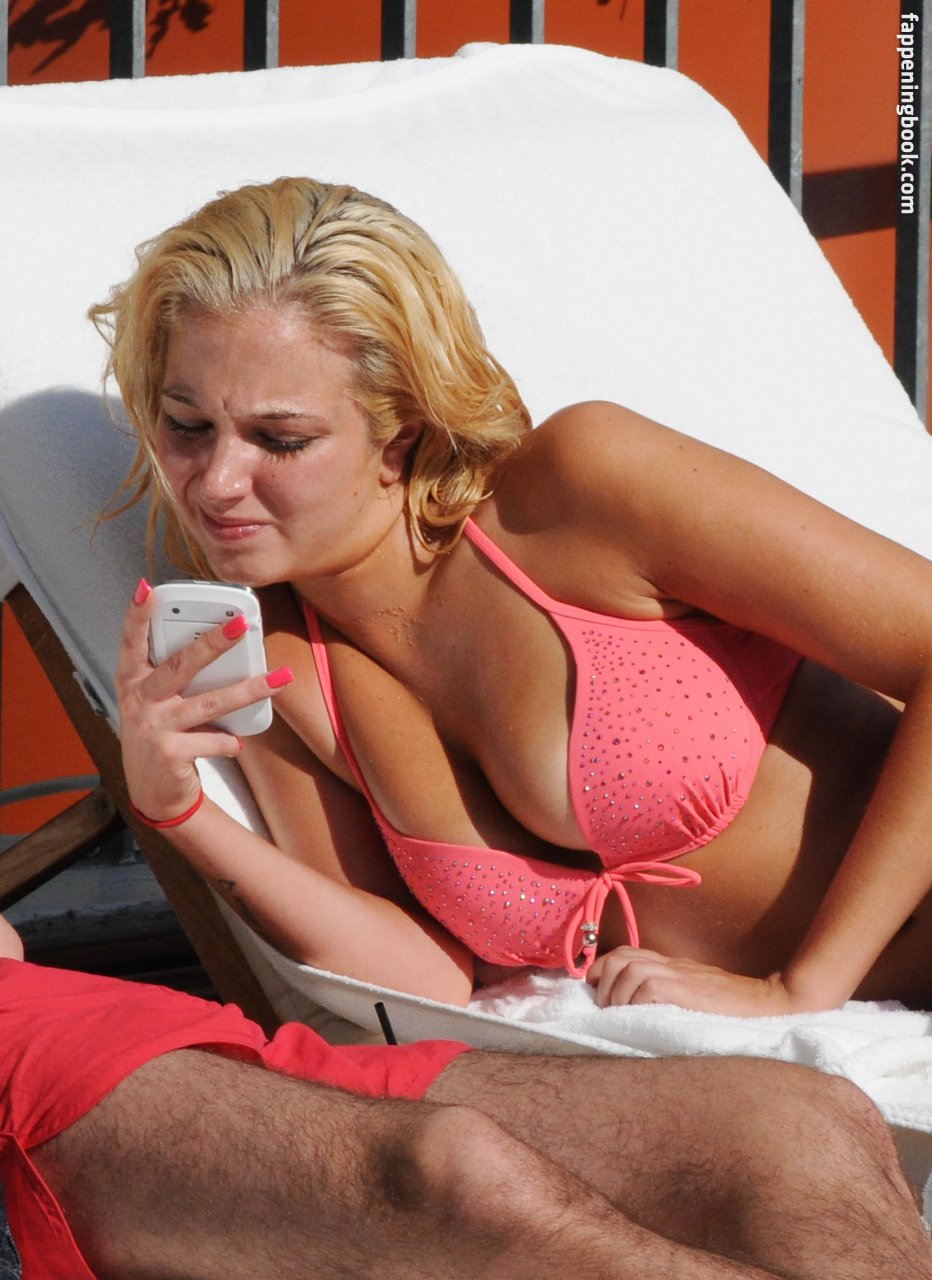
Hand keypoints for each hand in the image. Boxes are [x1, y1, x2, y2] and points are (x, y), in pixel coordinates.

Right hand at [116, 579, 290, 822]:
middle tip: (241, 623)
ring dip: (247, 690)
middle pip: (181, 665)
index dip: (138, 615)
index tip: (147, 588)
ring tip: (278, 679)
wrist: (155, 795)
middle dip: (213, 643)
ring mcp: (154, 728)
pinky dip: (230, 742)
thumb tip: (218, 642)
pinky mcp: (170, 753)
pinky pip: (215, 741)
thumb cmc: (159, 738)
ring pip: (209, 703)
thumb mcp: (154, 705)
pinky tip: (236, 744)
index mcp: (134, 683)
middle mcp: (140, 702)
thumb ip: (172, 677)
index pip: (132, 643)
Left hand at [586, 947, 809, 1016]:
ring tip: (619, 1019)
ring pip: (627, 971)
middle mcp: (671, 965)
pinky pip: (646, 987)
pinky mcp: (686, 990)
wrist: (771, 1004)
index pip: (624, 954)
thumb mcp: (696, 996)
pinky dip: (634, 1003)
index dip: (601, 969)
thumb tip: (634, 1012)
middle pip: (618, 959)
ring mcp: (679, 976)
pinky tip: (639, 1020)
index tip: (594, 991)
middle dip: (602, 984)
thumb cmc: (735, 1010)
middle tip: (606, 1011)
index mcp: (671, 965)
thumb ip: (669, 996)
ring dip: (616, 997)